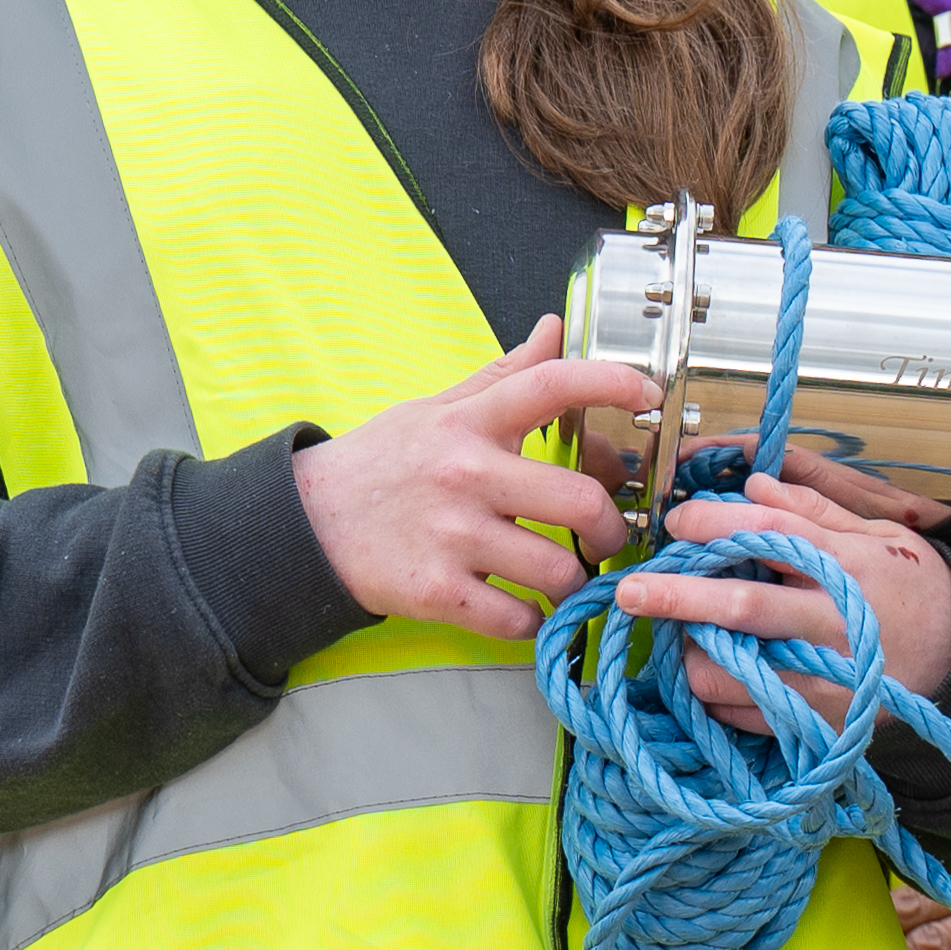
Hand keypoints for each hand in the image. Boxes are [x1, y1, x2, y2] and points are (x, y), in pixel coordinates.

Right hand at [292, 318, 653, 641]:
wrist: (301, 526)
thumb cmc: (381, 464)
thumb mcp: (437, 410)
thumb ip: (504, 375)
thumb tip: (555, 328)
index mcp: (470, 424)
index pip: (551, 386)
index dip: (612, 382)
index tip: (649, 394)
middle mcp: (466, 476)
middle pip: (580, 502)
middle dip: (611, 528)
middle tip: (607, 537)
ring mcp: (451, 537)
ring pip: (558, 570)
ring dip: (575, 584)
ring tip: (564, 578)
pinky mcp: (435, 592)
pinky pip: (516, 619)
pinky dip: (532, 622)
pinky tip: (522, 608)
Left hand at [617, 447, 950, 727]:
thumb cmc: (910, 586)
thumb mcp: (875, 533)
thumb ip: (812, 510)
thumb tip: (751, 485)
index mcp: (848, 565)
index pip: (770, 535)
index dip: (714, 523)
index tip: (677, 520)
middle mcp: (834, 621)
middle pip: (742, 607)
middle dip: (678, 596)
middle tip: (630, 590)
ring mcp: (825, 678)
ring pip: (731, 670)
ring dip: (691, 653)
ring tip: (687, 638)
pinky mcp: (815, 724)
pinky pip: (740, 714)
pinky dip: (715, 693)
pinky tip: (721, 671)